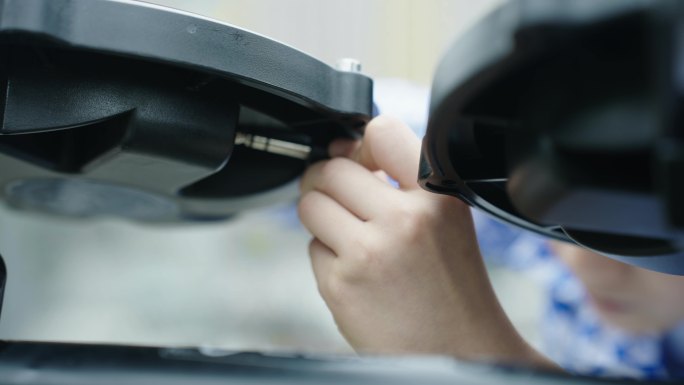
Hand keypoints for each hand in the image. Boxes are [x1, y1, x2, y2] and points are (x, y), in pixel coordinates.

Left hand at [298, 116, 554, 367]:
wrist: (461, 350)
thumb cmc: (452, 287)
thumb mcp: (447, 221)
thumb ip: (402, 181)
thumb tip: (341, 148)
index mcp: (438, 197)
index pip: (382, 133)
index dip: (361, 143)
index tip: (359, 159)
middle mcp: (404, 221)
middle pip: (333, 169)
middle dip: (329, 182)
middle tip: (343, 200)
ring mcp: (368, 253)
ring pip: (311, 204)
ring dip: (322, 216)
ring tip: (350, 236)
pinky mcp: (341, 285)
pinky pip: (312, 247)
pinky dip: (327, 255)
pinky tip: (357, 272)